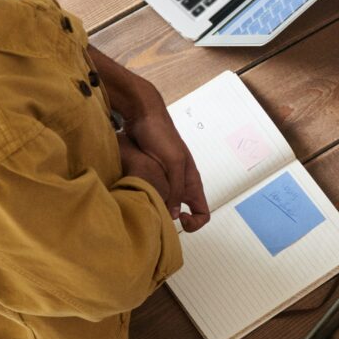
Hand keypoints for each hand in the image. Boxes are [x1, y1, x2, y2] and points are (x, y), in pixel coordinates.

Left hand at [120, 97, 210, 229]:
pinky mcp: (151, 175)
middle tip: (156, 216)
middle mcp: (181, 183)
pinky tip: (135, 198)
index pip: (202, 212)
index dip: (194, 222)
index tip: (178, 218)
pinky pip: (153, 194)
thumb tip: (174, 215)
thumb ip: (176, 189)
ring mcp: (166, 179)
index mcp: (191, 181)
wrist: (143, 116)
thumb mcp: (173, 163)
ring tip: (143, 208)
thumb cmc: (161, 136)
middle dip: (173, 219)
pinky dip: (147, 200)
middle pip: (184, 211)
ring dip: (158, 209)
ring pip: (167, 204)